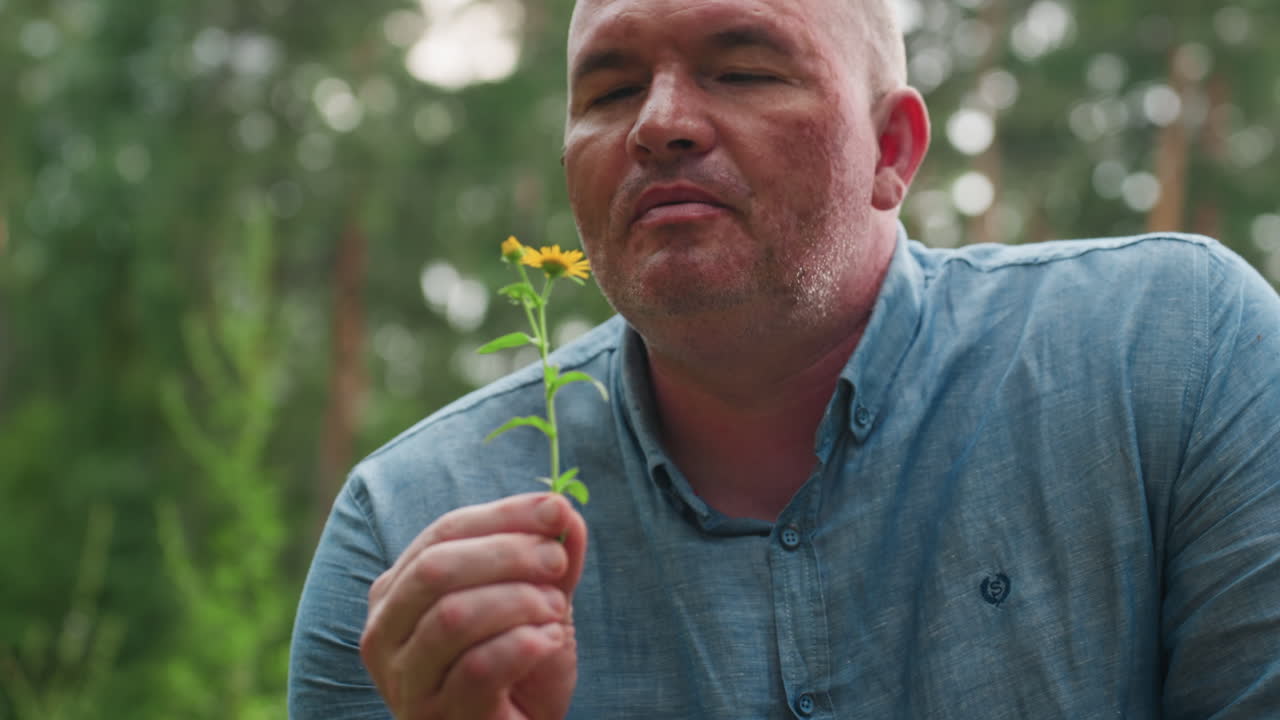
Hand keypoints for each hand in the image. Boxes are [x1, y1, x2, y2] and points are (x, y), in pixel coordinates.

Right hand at [360, 492, 587, 719]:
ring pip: (453, 616)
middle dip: (508, 554)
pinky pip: (477, 668)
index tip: (557, 511)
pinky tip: (547, 642)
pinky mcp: (434, 717)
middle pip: (437, 568)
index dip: (505, 515)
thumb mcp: (534, 604)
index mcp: (400, 590)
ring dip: (518, 602)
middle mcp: (386, 631)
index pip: (445, 531)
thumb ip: (546, 559)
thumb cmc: (518, 670)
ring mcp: (404, 679)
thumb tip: (563, 509)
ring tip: (556, 612)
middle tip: (558, 562)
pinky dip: (521, 645)